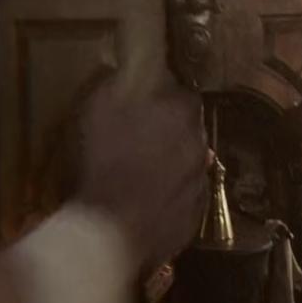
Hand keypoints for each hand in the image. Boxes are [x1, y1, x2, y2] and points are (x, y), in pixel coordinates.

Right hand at [76, 76, 208, 268]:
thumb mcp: (98, 109)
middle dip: (172, 129)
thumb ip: (119, 84)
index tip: (148, 101)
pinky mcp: (198, 213)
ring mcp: (202, 180)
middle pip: (191, 128)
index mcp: (182, 113)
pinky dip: (174, 191)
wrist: (113, 231)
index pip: (184, 93)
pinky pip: (188, 194)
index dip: (165, 96)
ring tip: (145, 169)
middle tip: (143, 136)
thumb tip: (130, 71)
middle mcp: (201, 144)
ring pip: (192, 162)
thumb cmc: (102, 164)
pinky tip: (150, 197)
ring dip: (175, 161)